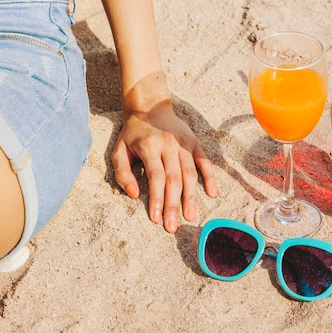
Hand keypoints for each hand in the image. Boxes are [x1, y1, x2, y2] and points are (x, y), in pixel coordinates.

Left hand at [111, 73, 217, 232]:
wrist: (150, 106)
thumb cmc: (132, 133)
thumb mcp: (119, 150)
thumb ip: (123, 173)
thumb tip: (133, 195)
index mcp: (149, 145)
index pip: (155, 177)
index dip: (157, 198)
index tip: (156, 218)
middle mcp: (169, 144)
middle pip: (174, 179)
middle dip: (173, 204)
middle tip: (172, 227)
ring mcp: (184, 143)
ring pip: (190, 173)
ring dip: (191, 197)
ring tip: (190, 216)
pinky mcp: (194, 143)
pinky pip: (205, 162)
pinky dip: (210, 177)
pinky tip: (212, 193)